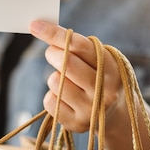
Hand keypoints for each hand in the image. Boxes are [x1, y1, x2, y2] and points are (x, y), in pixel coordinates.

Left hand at [29, 20, 149, 149]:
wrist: (115, 113)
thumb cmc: (100, 76)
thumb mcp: (99, 58)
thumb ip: (77, 46)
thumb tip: (40, 28)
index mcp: (112, 67)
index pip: (79, 45)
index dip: (54, 34)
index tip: (34, 25)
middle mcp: (105, 90)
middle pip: (66, 63)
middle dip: (53, 53)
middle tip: (53, 53)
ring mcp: (91, 109)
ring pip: (55, 82)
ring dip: (54, 77)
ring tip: (68, 81)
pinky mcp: (77, 124)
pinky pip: (50, 101)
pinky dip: (52, 95)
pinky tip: (66, 98)